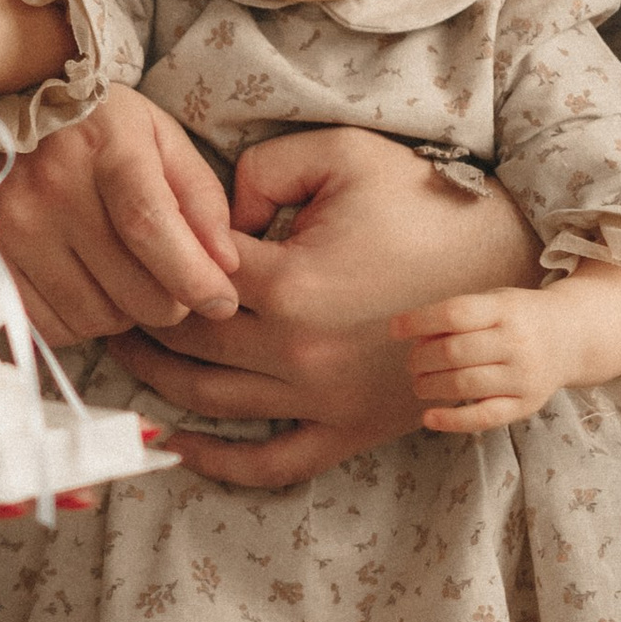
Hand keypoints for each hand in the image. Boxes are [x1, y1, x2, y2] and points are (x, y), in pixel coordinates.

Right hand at [0, 85, 236, 341]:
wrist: (5, 112)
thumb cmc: (96, 129)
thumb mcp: (159, 139)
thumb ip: (200, 197)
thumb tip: (225, 265)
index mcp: (103, 148)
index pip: (150, 227)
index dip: (192, 276)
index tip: (221, 301)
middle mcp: (50, 189)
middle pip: (130, 290)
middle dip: (168, 302)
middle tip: (168, 282)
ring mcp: (11, 229)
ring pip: (95, 318)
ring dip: (121, 313)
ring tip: (119, 276)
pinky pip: (51, 328)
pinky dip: (78, 322)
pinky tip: (83, 287)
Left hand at [111, 130, 540, 488]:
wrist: (511, 278)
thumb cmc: (429, 208)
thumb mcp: (346, 157)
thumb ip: (264, 169)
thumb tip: (217, 214)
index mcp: (291, 284)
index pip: (191, 270)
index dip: (158, 247)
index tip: (137, 233)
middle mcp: (297, 352)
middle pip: (185, 339)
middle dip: (138, 315)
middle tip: (109, 291)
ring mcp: (321, 401)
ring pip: (209, 402)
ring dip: (155, 380)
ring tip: (122, 350)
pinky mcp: (347, 432)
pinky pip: (270, 464)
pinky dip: (217, 462)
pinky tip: (178, 445)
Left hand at [394, 290, 561, 433]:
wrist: (573, 336)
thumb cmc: (519, 317)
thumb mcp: (495, 301)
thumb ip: (458, 315)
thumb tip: (409, 334)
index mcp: (506, 309)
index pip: (456, 314)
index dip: (419, 322)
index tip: (394, 329)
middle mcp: (517, 342)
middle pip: (454, 352)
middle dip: (421, 358)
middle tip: (412, 362)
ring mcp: (523, 376)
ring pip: (464, 385)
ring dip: (429, 385)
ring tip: (420, 383)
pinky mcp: (526, 405)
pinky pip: (484, 418)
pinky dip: (451, 420)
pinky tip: (428, 417)